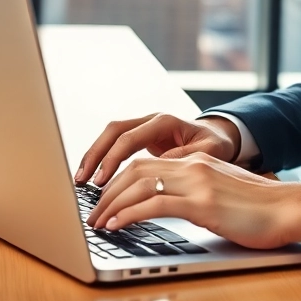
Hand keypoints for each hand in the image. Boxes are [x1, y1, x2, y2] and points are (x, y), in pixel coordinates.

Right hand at [75, 113, 240, 185]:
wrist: (220, 138)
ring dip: (94, 156)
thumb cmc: (216, 145)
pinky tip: (93, 178)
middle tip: (83, 180)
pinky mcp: (141, 138)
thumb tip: (159, 168)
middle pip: (114, 131)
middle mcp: (151, 120)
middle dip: (95, 154)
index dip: (114, 158)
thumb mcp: (207, 153)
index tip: (103, 180)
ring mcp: (144, 127)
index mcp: (166, 122)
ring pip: (110, 136)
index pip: (131, 137)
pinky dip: (103, 159)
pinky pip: (115, 145)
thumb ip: (183, 158)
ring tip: (81, 180)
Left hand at [85, 152, 300, 249]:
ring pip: (139, 183)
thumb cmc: (261, 209)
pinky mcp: (203, 203)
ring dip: (111, 203)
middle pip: (135, 168)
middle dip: (107, 191)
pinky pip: (154, 203)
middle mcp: (194, 165)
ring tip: (98, 221)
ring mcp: (197, 182)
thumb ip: (196, 192)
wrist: (290, 209)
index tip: (103, 198)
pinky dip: (128, 214)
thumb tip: (169, 205)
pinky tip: (117, 224)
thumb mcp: (222, 192)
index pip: (145, 162)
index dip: (118, 179)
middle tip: (92, 212)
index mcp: (197, 161)